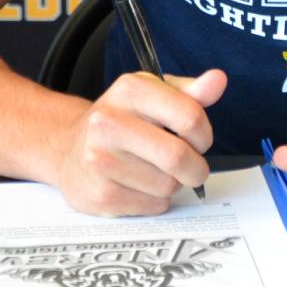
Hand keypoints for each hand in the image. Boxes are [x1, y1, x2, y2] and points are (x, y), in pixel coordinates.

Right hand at [54, 69, 226, 216]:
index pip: (189, 117)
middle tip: (192, 166)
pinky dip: (156, 199)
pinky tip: (140, 184)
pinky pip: (152, 205)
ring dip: (174, 183)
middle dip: (196, 167)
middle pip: (178, 157)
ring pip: (167, 185)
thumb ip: (192, 91)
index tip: (199, 139)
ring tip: (157, 170)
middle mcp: (108, 122)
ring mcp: (99, 160)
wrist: (68, 148)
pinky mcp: (98, 195)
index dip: (204, 134)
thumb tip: (218, 80)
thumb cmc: (123, 118)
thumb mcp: (156, 94)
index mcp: (129, 90)